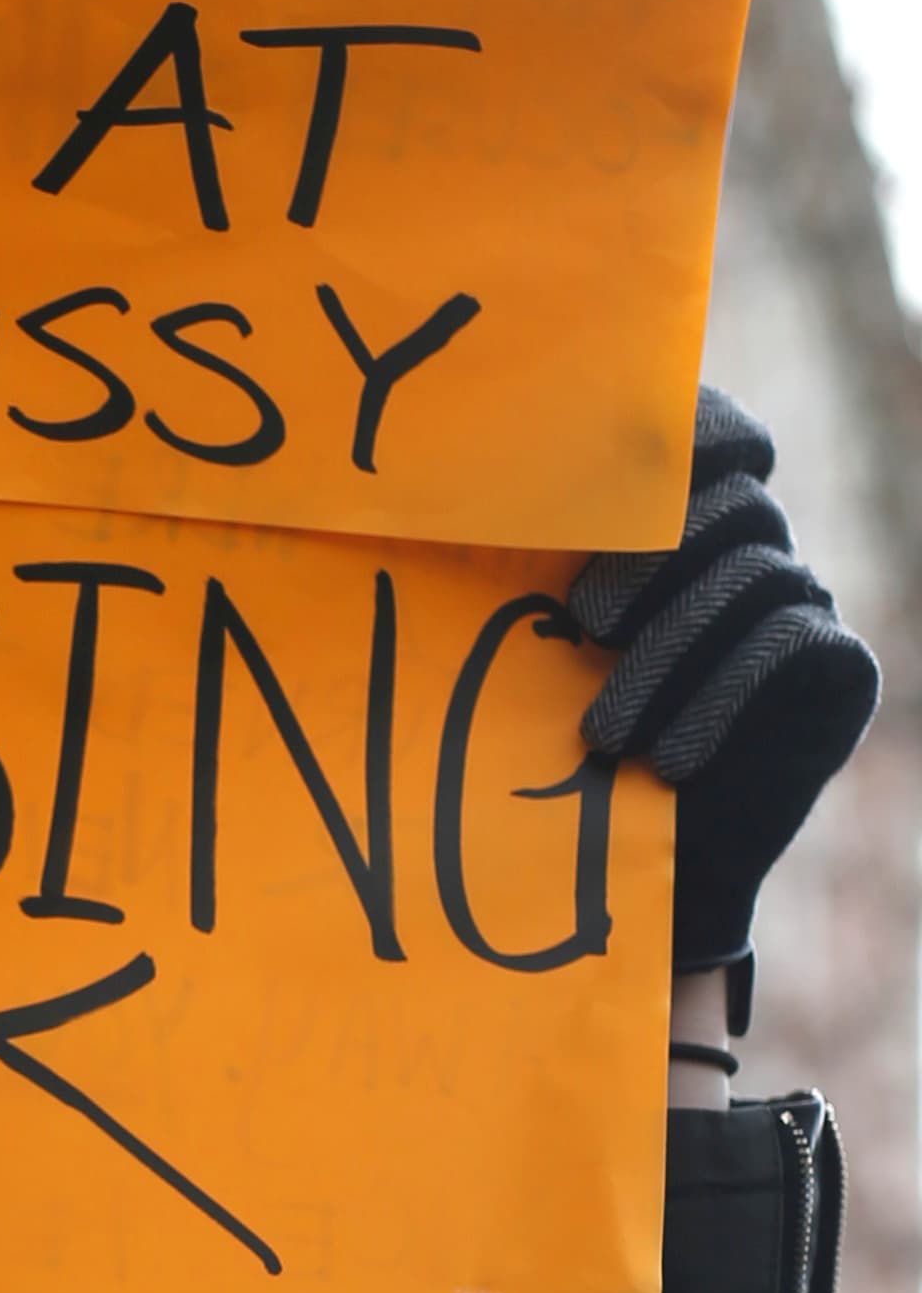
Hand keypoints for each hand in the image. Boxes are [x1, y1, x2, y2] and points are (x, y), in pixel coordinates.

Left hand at [572, 386, 877, 1022]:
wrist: (638, 864)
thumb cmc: (561, 738)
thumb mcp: (533, 638)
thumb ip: (526, 560)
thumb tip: (449, 485)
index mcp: (690, 519)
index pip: (716, 432)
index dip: (694, 427)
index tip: (633, 454)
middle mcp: (759, 547)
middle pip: (731, 503)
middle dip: (652, 558)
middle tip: (584, 621)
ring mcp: (808, 603)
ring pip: (755, 575)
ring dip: (669, 654)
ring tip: (605, 731)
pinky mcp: (842, 668)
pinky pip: (791, 643)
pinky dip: (720, 695)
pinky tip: (666, 758)